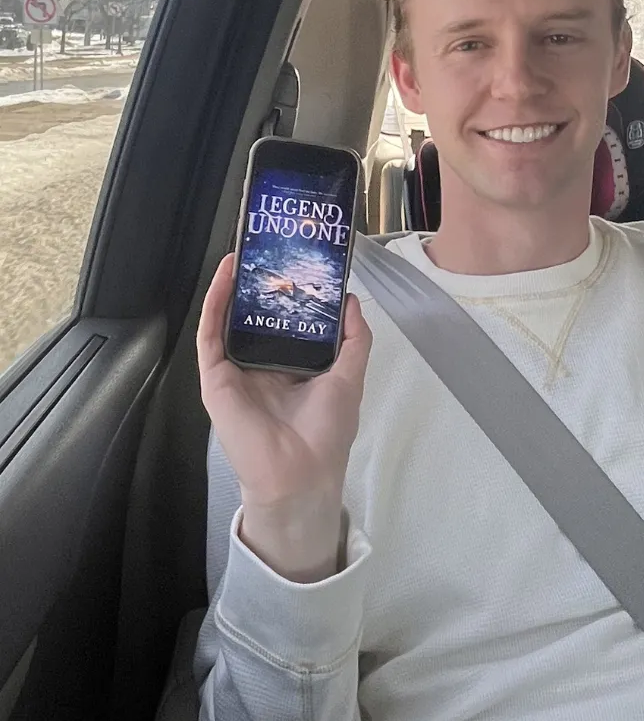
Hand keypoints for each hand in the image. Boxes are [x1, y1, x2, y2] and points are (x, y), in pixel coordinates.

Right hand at [196, 253, 371, 578]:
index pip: (289, 321)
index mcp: (293, 366)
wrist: (299, 472)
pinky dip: (216, 302)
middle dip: (261, 283)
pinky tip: (225, 274)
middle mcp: (263, 365)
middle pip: (257, 316)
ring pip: (230, 319)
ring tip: (242, 251)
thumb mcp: (350, 376)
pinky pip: (211, 334)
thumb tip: (352, 299)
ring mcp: (237, 370)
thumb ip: (354, 339)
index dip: (292, 292)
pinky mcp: (216, 377)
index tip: (300, 262)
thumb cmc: (326, 430)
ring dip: (233, 286)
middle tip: (269, 248)